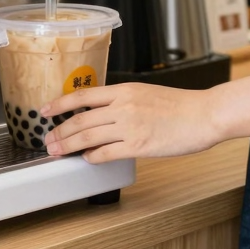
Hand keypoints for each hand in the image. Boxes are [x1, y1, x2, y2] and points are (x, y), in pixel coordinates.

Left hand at [41, 83, 220, 162]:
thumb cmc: (180, 105)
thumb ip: (124, 101)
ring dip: (69, 145)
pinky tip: (87, 159)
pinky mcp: (139, 145)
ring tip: (57, 152)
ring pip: (88, 135)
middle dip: (59, 131)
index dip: (60, 103)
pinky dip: (93, 157)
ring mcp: (130, 125)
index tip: (45, 110)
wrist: (204, 114)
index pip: (83, 95)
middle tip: (47, 141)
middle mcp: (123, 105)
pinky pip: (107, 152)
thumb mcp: (146, 93)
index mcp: (125, 89)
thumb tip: (102, 114)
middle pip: (80, 118)